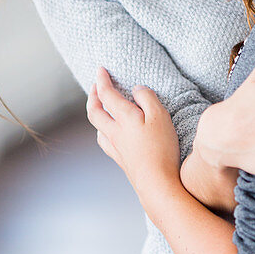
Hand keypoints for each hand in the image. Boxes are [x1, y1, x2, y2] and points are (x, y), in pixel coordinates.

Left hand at [87, 68, 180, 199]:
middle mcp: (115, 132)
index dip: (102, 80)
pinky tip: (110, 134)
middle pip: (94, 111)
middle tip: (95, 86)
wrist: (157, 184)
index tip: (101, 70)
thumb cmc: (161, 148)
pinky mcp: (121, 160)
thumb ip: (147, 98)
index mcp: (124, 118)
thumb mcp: (160, 116)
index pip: (106, 94)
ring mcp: (116, 147)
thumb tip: (136, 89)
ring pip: (97, 128)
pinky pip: (105, 141)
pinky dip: (103, 131)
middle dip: (93, 96)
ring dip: (96, 114)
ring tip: (102, 107)